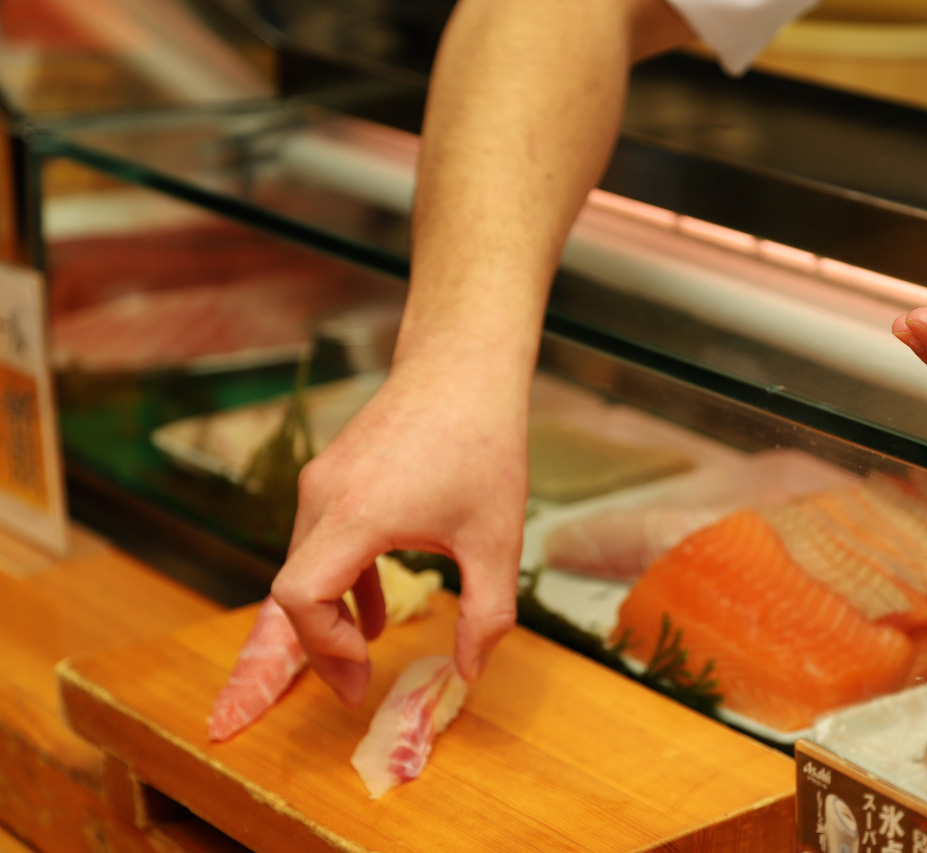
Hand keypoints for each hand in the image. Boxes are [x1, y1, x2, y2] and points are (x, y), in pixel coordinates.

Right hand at [270, 353, 528, 704]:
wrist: (465, 365)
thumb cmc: (483, 444)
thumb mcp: (497, 540)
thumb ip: (486, 614)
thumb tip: (470, 671)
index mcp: (355, 514)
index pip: (299, 597)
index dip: (324, 647)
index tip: (363, 672)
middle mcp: (323, 495)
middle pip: (294, 588)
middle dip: (324, 644)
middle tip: (357, 686)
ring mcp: (323, 479)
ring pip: (306, 562)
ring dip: (332, 610)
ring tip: (366, 649)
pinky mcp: (333, 471)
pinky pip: (321, 537)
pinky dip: (341, 576)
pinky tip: (373, 604)